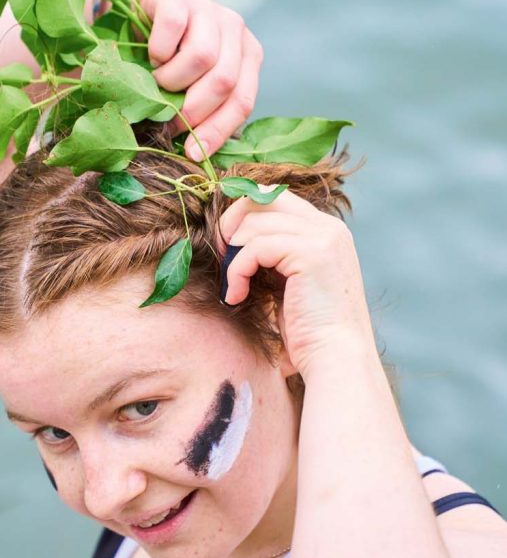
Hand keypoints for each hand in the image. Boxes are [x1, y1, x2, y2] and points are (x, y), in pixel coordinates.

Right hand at [136, 0, 262, 160]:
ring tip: (157, 82)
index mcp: (247, 54)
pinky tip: (152, 56)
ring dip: (172, 80)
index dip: (217, 130)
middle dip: (192, 110)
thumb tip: (198, 153)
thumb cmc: (170, 59)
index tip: (192, 153)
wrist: (141, 13)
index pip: (242, 100)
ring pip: (202, 57)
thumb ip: (204, 109)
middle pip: (224, 81)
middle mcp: (234, 28)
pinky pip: (174, 28)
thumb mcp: (193, 86)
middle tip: (168, 120)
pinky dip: (158, 51)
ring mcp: (208, 7)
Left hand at [218, 188, 376, 377]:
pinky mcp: (312, 253)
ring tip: (234, 287)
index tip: (227, 248)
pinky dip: (237, 271)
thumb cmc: (307, 333)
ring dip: (233, 256)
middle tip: (221, 258)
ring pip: (254, 223)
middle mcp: (329, 227)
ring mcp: (324, 237)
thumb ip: (271, 256)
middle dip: (232, 223)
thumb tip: (232, 236)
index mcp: (326, 232)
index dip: (243, 216)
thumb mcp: (287, 284)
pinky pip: (255, 246)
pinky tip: (237, 296)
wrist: (335, 360)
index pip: (275, 198)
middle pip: (263, 196)